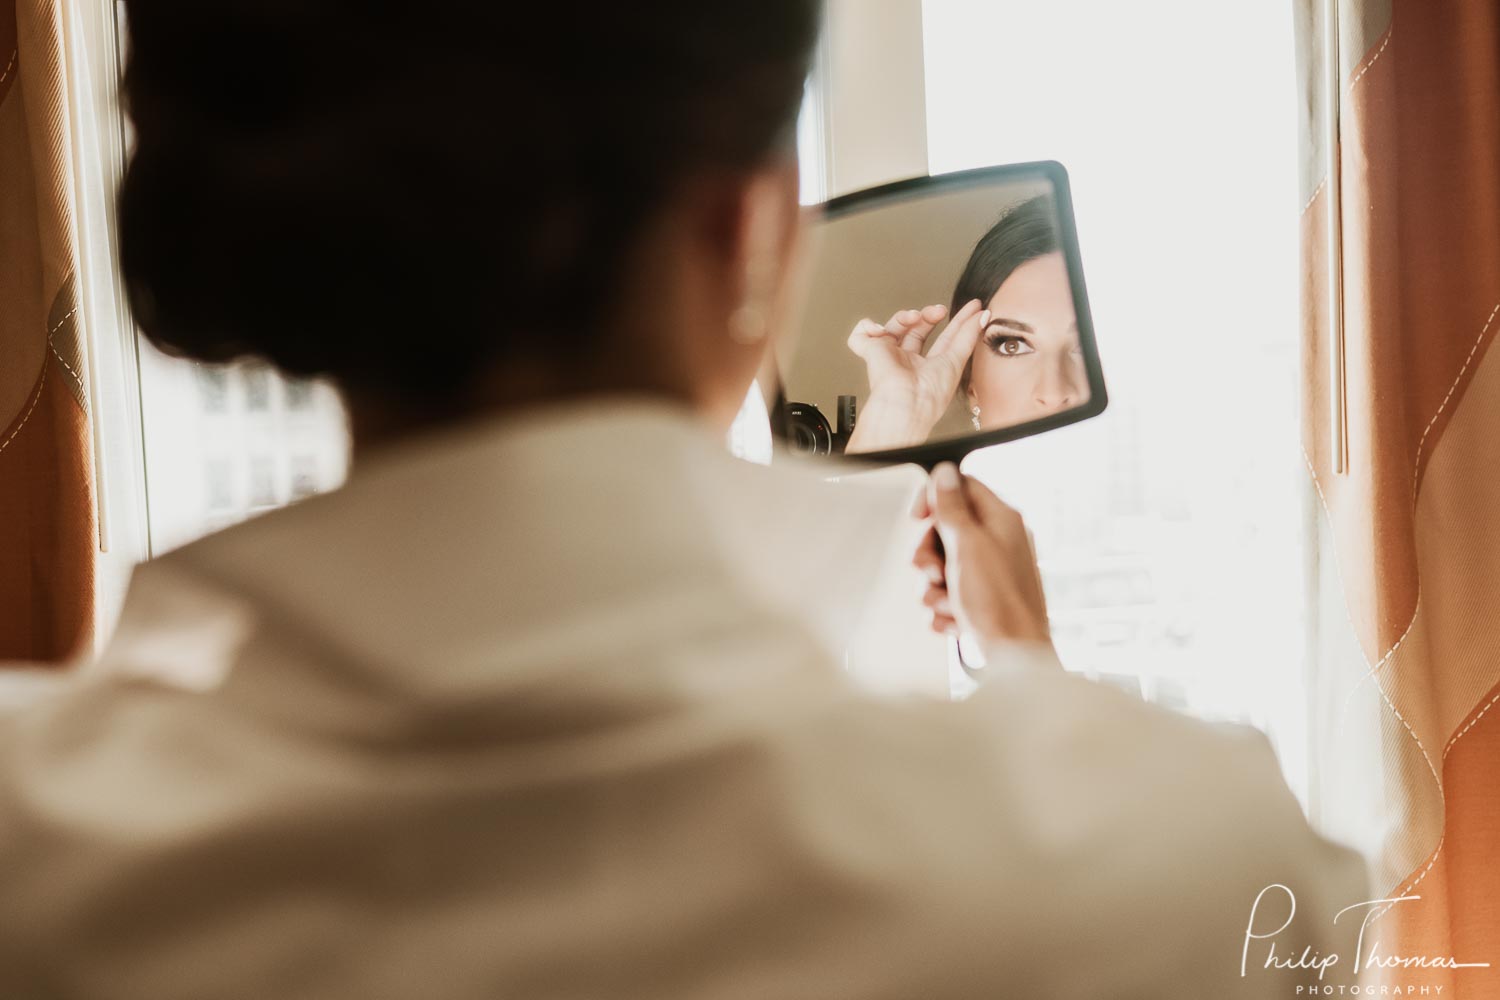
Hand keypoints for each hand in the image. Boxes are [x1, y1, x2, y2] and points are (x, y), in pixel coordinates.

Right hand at [845, 300, 988, 452]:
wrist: (905, 403)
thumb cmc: (929, 394)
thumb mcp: (956, 360)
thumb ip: (969, 335)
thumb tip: (983, 315)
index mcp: (929, 366)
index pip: (944, 338)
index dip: (957, 321)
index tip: (972, 306)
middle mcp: (908, 361)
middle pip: (917, 328)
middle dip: (929, 315)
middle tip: (939, 310)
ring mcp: (888, 356)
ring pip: (893, 326)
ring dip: (904, 316)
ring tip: (912, 317)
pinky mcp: (870, 353)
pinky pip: (860, 335)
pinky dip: (867, 327)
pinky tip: (879, 330)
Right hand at [911, 462, 1050, 647]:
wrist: (1015, 659)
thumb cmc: (999, 603)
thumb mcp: (967, 545)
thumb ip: (952, 507)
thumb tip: (944, 471)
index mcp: (1002, 520)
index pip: (962, 487)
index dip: (934, 498)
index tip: (918, 518)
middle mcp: (999, 542)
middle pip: (946, 530)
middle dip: (929, 554)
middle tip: (931, 570)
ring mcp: (990, 573)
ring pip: (943, 566)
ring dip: (934, 587)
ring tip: (946, 603)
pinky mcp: (982, 601)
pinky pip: (949, 595)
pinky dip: (945, 609)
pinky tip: (955, 621)